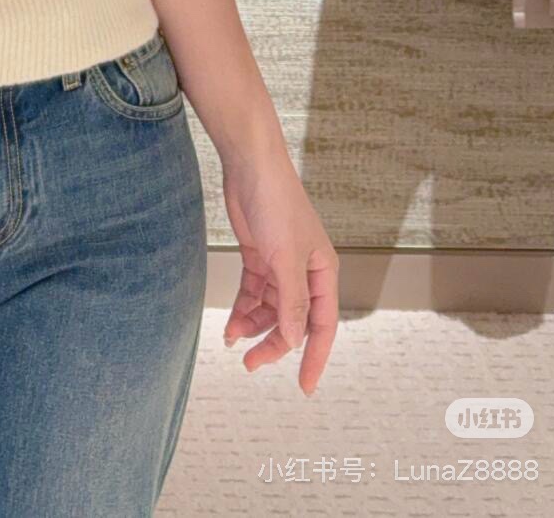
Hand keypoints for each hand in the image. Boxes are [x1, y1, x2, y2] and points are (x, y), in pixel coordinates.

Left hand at [220, 150, 338, 394]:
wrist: (249, 165)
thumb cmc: (276, 203)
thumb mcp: (285, 257)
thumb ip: (291, 301)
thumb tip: (294, 339)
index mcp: (322, 272)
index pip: (322, 326)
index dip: (314, 358)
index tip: (304, 388)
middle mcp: (305, 271)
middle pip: (293, 321)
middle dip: (273, 344)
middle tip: (250, 364)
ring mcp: (281, 264)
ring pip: (271, 309)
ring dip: (253, 326)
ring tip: (232, 338)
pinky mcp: (260, 255)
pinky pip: (254, 293)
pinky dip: (243, 308)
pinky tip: (231, 323)